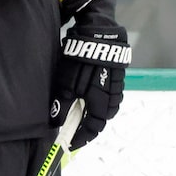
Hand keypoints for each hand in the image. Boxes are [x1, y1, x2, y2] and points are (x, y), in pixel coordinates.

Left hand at [50, 26, 129, 148]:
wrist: (98, 32)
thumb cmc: (80, 58)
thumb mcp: (66, 83)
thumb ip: (63, 104)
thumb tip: (57, 122)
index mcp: (101, 101)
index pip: (94, 127)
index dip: (82, 137)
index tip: (71, 143)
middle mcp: (113, 96)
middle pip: (104, 118)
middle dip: (91, 125)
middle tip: (76, 127)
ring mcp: (117, 84)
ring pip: (110, 106)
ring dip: (96, 112)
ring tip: (83, 111)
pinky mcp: (117, 74)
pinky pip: (112, 94)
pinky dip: (102, 99)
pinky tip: (92, 94)